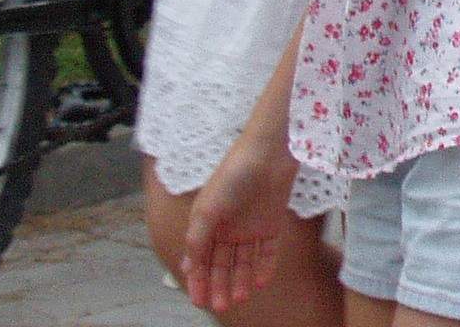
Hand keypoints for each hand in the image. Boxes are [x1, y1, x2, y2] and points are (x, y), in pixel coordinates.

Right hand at [178, 132, 299, 311]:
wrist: (268, 153)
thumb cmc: (233, 175)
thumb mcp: (208, 208)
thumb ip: (197, 238)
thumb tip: (188, 266)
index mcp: (207, 223)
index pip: (201, 259)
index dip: (199, 281)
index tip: (199, 302)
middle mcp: (227, 228)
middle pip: (222, 264)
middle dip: (219, 286)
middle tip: (221, 306)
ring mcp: (250, 227)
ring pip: (244, 262)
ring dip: (241, 281)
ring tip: (240, 298)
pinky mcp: (271, 224)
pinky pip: (267, 251)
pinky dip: (264, 267)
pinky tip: (260, 283)